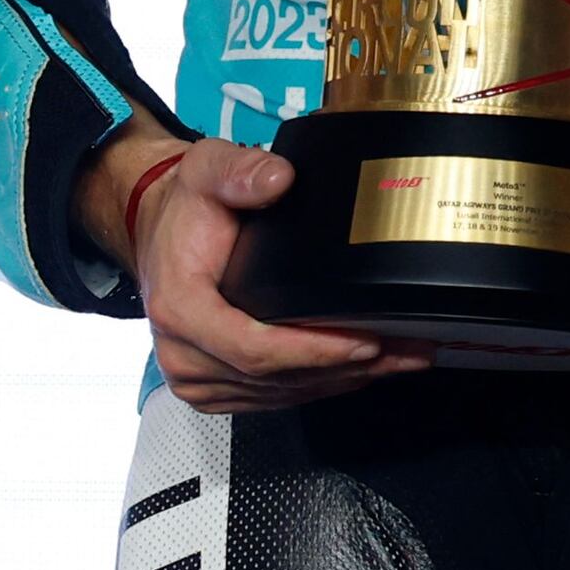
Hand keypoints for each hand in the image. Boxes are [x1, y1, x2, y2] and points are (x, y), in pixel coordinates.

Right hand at [72, 126, 424, 412]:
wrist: (163, 233)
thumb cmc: (185, 211)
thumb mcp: (207, 170)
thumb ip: (239, 172)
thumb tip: (277, 179)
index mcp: (181, 308)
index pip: (255, 349)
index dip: (315, 352)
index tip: (364, 343)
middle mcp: (185, 354)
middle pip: (278, 379)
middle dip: (347, 367)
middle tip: (406, 350)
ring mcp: (200, 379)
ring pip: (283, 394)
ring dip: (345, 380)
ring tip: (401, 358)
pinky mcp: (218, 389)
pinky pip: (277, 398)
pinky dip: (323, 384)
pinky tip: (363, 370)